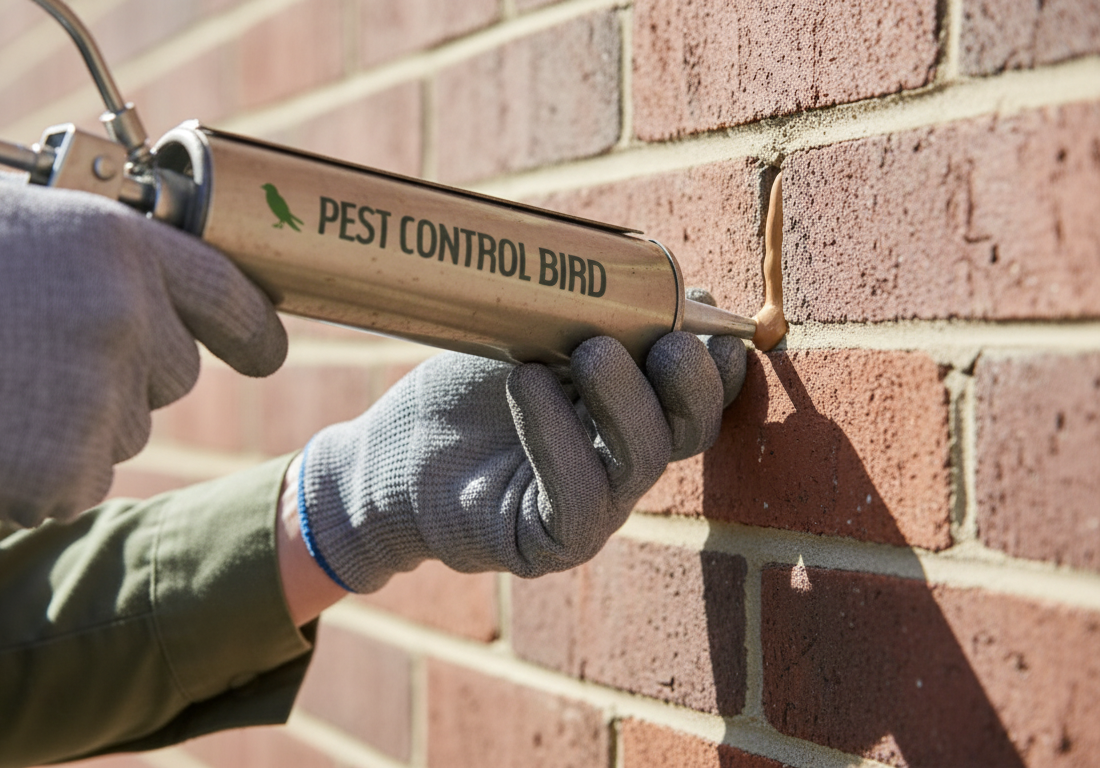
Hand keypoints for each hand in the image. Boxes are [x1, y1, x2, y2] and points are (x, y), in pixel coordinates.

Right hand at [0, 161, 285, 525]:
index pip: (230, 296)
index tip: (266, 348)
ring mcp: (106, 405)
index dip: (254, 329)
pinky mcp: (71, 476)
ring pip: (127, 428)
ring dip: (82, 419)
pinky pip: (82, 477)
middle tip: (53, 359)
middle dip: (133, 370)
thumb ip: (74, 223)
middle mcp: (131, 326)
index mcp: (121, 250)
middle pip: (177, 372)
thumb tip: (103, 230)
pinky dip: (44, 468)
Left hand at [297, 331, 745, 592]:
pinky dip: (560, 438)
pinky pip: (577, 501)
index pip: (696, 397)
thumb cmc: (462, 393)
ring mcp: (591, 509)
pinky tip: (529, 388)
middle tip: (667, 341)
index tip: (709, 317)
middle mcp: (622, 465)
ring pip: (640, 462)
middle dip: (689, 384)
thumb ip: (596, 316)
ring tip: (590, 351)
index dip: (716, 364)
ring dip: (624, 403)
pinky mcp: (547, 543)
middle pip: (688, 433)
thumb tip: (667, 282)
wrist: (387, 453)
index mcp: (629, 414)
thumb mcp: (532, 336)